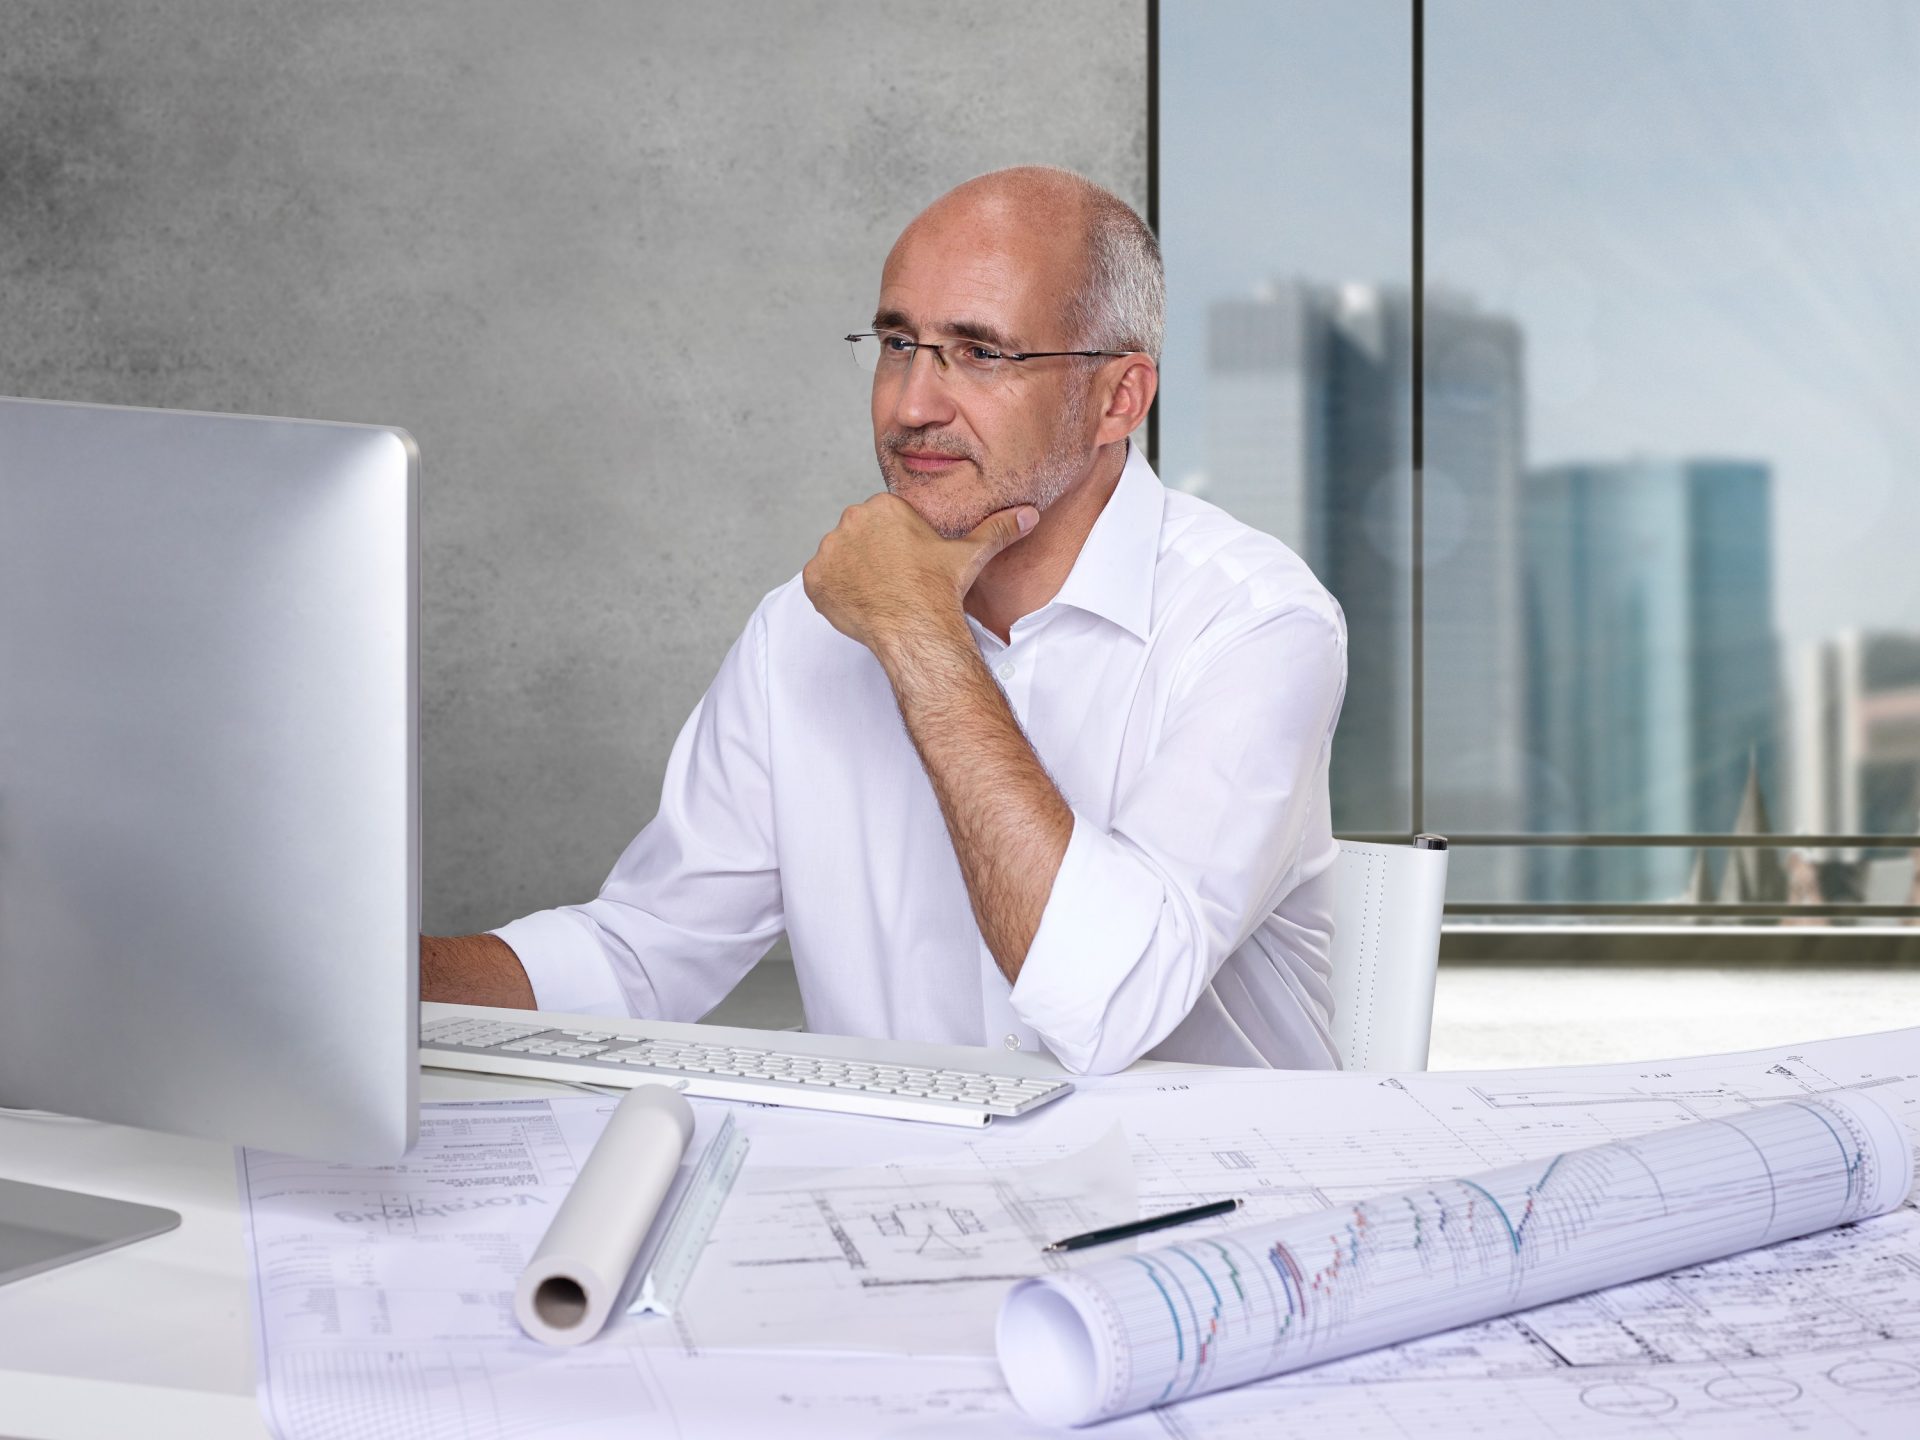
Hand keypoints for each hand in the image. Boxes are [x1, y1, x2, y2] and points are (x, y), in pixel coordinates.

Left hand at [802, 493, 1036, 654]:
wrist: (916, 626)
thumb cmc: (941, 588)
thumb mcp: (972, 552)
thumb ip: (998, 529)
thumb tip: (1029, 514)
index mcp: (883, 506)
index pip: (882, 522)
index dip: (895, 546)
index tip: (907, 566)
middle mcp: (850, 521)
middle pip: (857, 538)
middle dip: (871, 557)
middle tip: (893, 583)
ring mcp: (829, 551)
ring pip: (838, 560)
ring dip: (851, 574)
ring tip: (878, 594)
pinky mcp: (814, 580)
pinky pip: (820, 583)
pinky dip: (833, 593)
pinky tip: (859, 604)